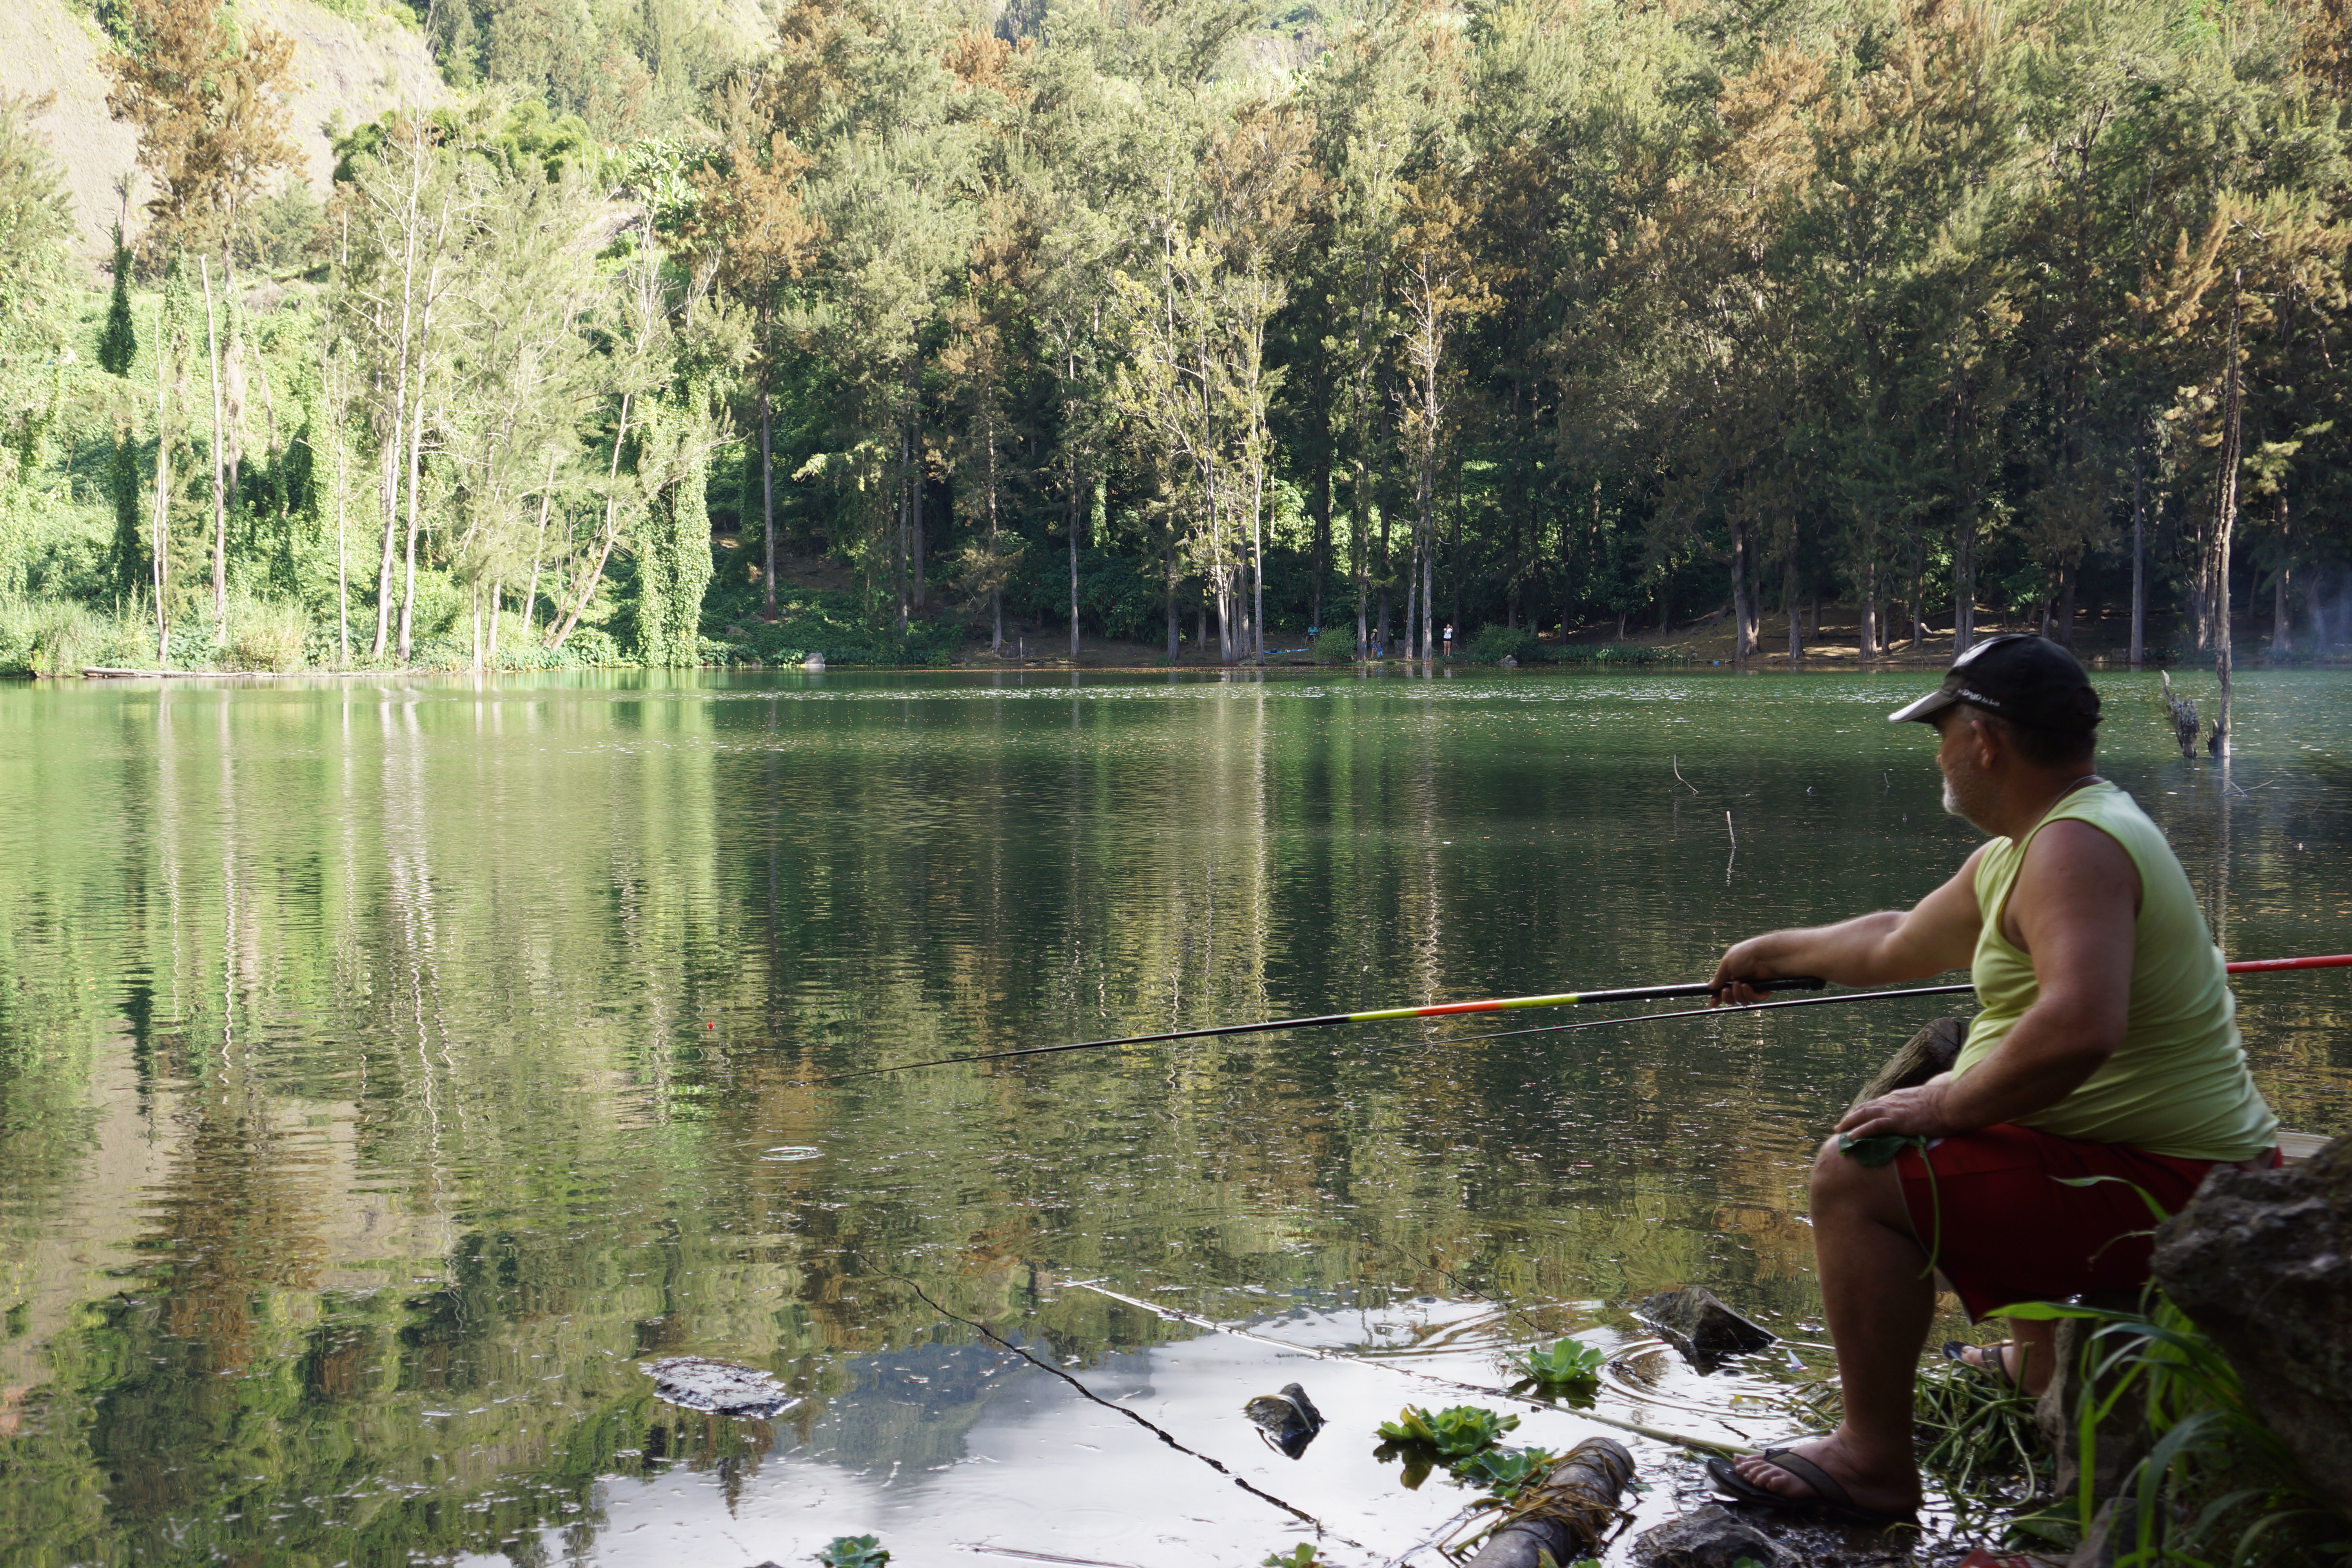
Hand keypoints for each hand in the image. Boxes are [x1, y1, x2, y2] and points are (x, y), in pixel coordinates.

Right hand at [1708, 938, 1782, 1006]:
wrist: (1766, 955)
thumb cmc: (1746, 954)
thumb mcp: (1727, 963)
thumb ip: (1719, 977)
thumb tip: (1711, 986)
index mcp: (1732, 972)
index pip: (1723, 988)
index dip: (1718, 996)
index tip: (1713, 1003)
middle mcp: (1742, 980)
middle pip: (1731, 997)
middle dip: (1727, 997)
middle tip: (1726, 990)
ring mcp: (1753, 986)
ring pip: (1741, 1000)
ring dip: (1737, 994)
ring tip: (1739, 984)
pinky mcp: (1763, 991)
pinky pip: (1753, 1000)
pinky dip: (1748, 995)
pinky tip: (1748, 987)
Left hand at [1835, 1082, 1956, 1140]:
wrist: (1953, 1103)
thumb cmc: (1946, 1105)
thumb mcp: (1926, 1103)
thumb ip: (1917, 1108)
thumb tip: (1918, 1115)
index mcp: (1898, 1097)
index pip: (1875, 1104)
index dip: (1862, 1112)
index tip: (1854, 1119)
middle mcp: (1892, 1100)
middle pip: (1865, 1108)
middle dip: (1851, 1117)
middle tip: (1840, 1127)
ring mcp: (1893, 1109)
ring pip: (1864, 1115)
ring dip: (1849, 1124)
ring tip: (1839, 1133)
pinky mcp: (1897, 1120)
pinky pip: (1873, 1126)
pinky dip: (1860, 1131)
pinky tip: (1851, 1137)